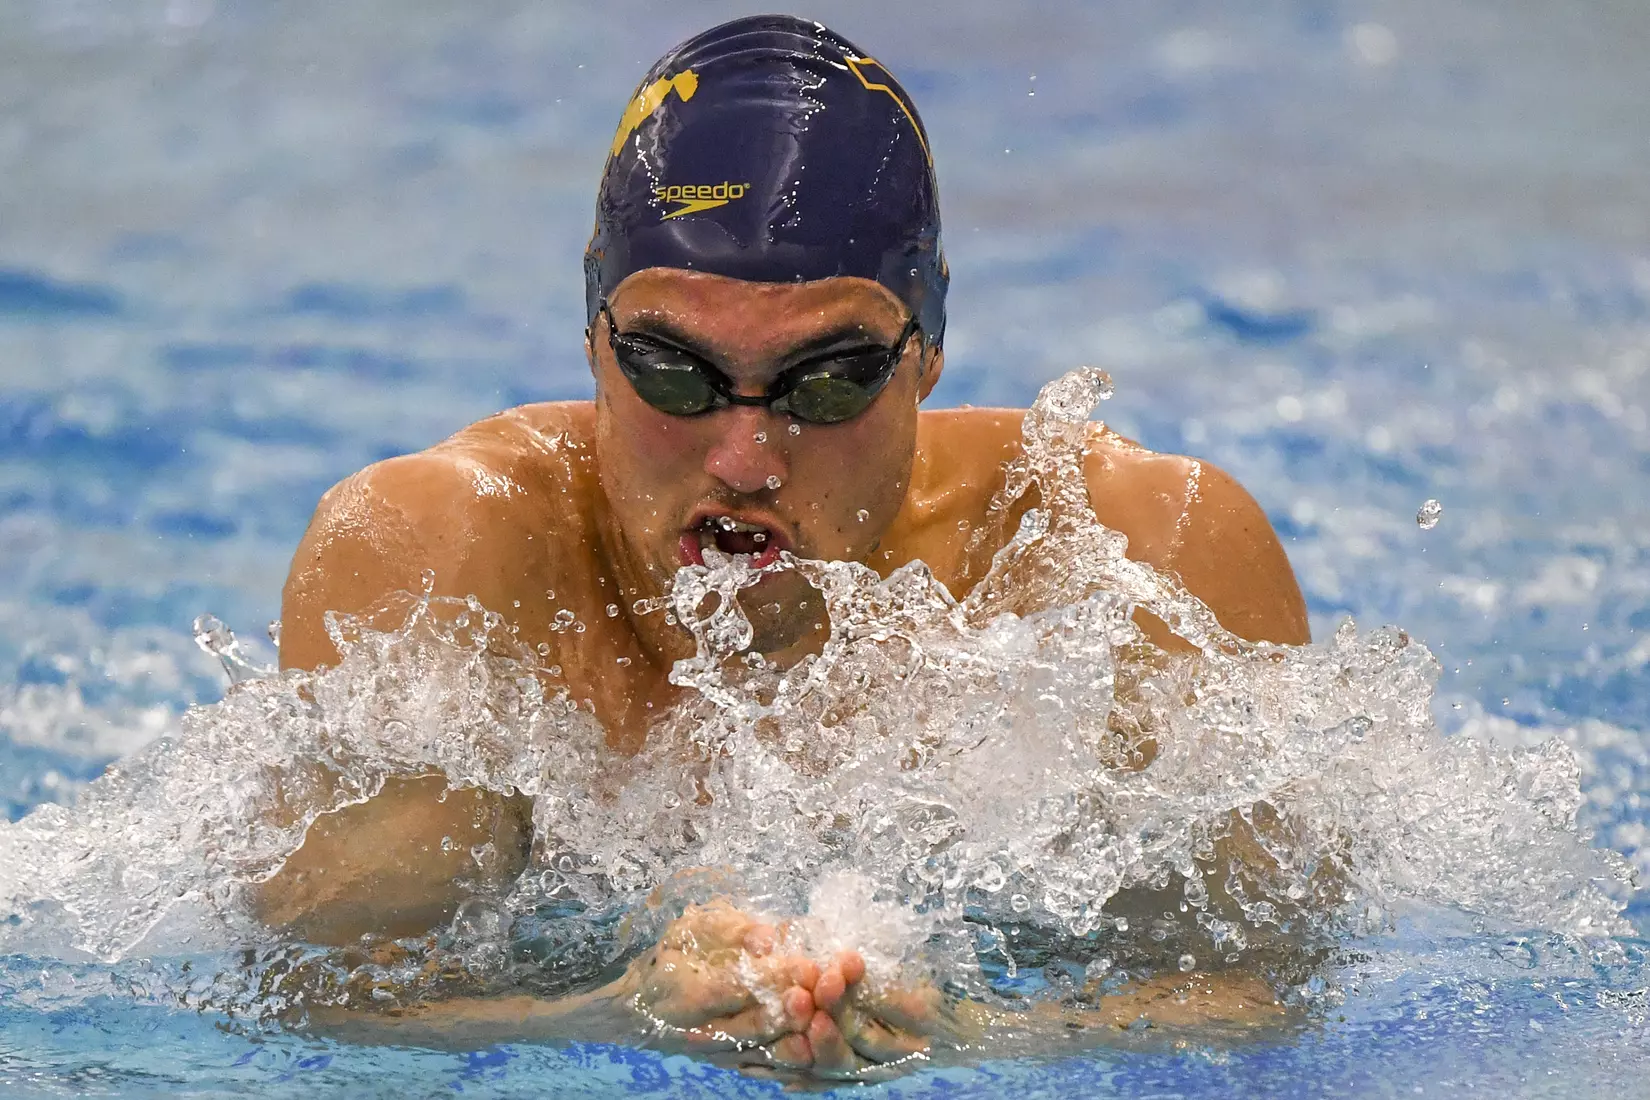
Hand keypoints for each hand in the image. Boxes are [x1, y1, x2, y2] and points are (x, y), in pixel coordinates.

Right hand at [617, 900, 818, 1054]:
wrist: (639, 1009)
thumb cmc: (669, 958)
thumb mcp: (689, 932)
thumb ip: (729, 930)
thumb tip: (767, 936)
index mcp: (689, 993)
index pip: (734, 987)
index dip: (773, 978)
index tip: (807, 964)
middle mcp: (702, 1030)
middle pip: (753, 1025)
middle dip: (792, 1011)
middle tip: (823, 994)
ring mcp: (718, 1053)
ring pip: (762, 1053)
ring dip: (796, 1042)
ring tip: (823, 1027)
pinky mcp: (729, 1065)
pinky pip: (763, 1069)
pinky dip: (789, 1064)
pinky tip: (815, 1052)